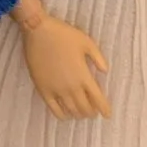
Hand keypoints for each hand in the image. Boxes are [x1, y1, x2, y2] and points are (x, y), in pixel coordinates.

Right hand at [12, 0, 109, 119]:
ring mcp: (56, 90)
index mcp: (84, 76)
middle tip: (94, 112)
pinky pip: (54, 109)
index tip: (107, 114)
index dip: (104, 109)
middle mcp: (71, 87)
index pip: (98, 99)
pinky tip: (66, 115)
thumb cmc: (64, 35)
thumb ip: (98, 58)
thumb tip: (105, 71)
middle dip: (91, 112)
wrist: (38, 31)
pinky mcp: (43, 89)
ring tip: (82, 114)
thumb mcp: (87, 42)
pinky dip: (62, 115)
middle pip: (85, 107)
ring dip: (78, 114)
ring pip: (71, 110)